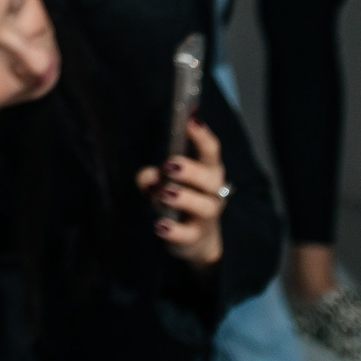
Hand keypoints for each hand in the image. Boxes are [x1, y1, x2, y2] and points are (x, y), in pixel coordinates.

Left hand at [135, 117, 227, 267]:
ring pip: (204, 206)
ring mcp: (206, 216)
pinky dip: (173, 230)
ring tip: (163, 193)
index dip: (202, 135)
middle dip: (191, 169)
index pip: (210, 150)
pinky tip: (159, 225)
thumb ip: (152, 176)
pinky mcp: (195, 238)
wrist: (196, 240)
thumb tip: (147, 176)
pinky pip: (188, 234)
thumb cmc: (180, 200)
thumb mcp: (164, 183)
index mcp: (207, 171)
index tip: (190, 120)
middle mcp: (212, 192)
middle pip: (211, 177)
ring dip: (183, 198)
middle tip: (169, 165)